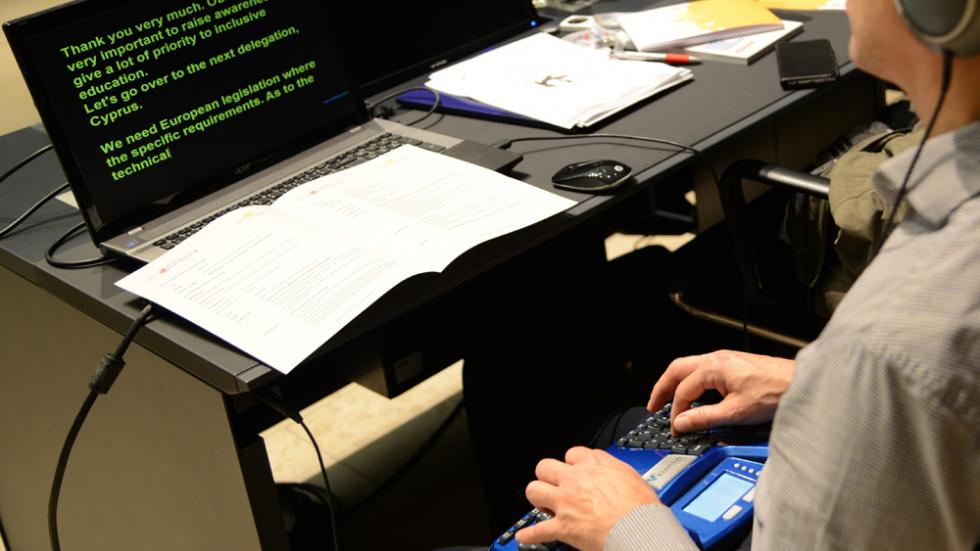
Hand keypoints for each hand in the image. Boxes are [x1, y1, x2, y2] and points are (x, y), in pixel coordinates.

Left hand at [516, 447, 657, 550]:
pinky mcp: (562, 526)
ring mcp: (566, 502)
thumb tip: (617, 475)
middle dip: (547, 476)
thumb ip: (617, 472)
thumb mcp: (633, 478)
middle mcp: (576, 480)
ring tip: (542, 504)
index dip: (572, 463)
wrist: (639, 529)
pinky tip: (525, 536)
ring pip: (534, 490)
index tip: (573, 470)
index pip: (573, 453)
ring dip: (537, 498)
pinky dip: (530, 535)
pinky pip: (537, 530)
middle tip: (554, 486)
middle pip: (545, 467)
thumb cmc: (642, 509)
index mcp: (595, 467)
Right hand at [647, 349, 794, 433]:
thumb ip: (705, 418)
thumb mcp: (736, 412)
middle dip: (662, 388)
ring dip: (676, 383)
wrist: (801, 383)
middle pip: (677, 370)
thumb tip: (682, 422)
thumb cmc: (776, 392)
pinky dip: (691, 382)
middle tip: (654, 406)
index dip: (676, 411)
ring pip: (689, 367)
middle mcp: (717, 358)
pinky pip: (703, 369)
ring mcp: (726, 359)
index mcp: (714, 367)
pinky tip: (695, 394)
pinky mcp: (734, 364)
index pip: (683, 390)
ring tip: (669, 399)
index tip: (676, 428)